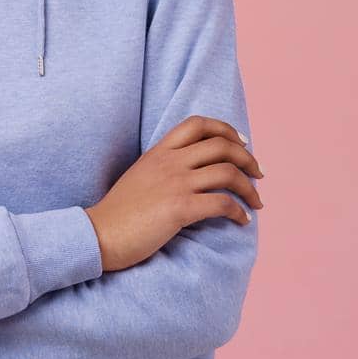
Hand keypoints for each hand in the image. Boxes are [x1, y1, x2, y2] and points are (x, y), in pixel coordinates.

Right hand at [86, 115, 263, 271]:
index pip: (197, 124)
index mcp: (158, 152)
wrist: (99, 234)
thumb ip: (163, 168)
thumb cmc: (119, 213)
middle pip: (221, 146)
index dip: (226, 129)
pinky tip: (242, 220)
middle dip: (248, 159)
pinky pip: (222, 204)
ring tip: (256, 202)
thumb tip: (194, 174)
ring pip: (228, 173)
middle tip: (258, 175)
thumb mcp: (140, 176)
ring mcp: (174, 184)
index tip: (242, 143)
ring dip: (250, 188)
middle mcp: (168, 162)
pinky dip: (239, 212)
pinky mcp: (179, 208)